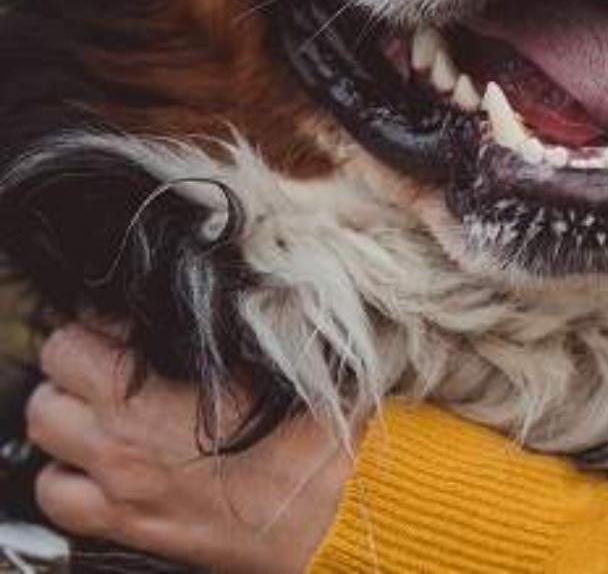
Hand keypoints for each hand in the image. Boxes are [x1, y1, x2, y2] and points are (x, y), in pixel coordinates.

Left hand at [27, 323, 355, 573]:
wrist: (339, 510)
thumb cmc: (318, 434)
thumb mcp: (278, 356)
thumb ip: (219, 328)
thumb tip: (192, 301)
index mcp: (147, 396)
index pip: (72, 341)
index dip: (100, 325)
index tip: (130, 327)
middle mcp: (120, 444)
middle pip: (49, 390)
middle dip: (76, 370)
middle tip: (115, 365)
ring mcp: (121, 490)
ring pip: (46, 443)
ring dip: (69, 423)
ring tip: (107, 413)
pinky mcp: (132, 526)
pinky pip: (60, 501)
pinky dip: (72, 479)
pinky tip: (108, 465)